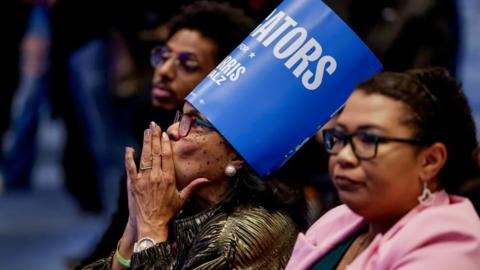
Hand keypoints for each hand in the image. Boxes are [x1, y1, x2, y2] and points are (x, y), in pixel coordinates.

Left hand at [125, 122, 208, 240]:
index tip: (164, 133)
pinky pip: (130, 168)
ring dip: (145, 142)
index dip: (165, 143)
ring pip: (144, 157)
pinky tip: (129, 148)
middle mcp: (156, 176)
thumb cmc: (168, 212)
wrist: (151, 225)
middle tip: (154, 125)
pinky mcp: (133, 184)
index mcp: (168, 178)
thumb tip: (206, 179)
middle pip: (155, 152)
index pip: (167, 156)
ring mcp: (143, 179)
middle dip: (154, 137)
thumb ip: (193, 186)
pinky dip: (129, 157)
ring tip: (146, 131)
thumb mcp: (182, 199)